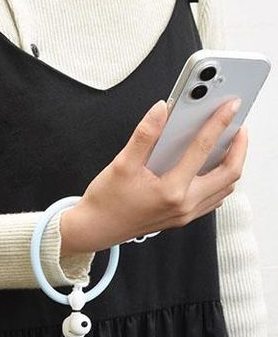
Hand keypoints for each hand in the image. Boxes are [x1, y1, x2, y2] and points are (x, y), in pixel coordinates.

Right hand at [60, 97, 247, 254]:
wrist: (96, 228)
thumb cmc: (106, 202)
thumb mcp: (121, 164)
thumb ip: (144, 135)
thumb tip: (160, 111)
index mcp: (171, 191)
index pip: (202, 150)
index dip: (219, 124)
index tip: (229, 108)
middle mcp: (184, 205)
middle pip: (229, 174)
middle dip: (239, 148)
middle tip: (238, 128)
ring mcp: (185, 214)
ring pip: (224, 189)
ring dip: (232, 166)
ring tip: (228, 146)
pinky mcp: (181, 218)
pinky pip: (212, 200)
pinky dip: (220, 182)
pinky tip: (209, 169)